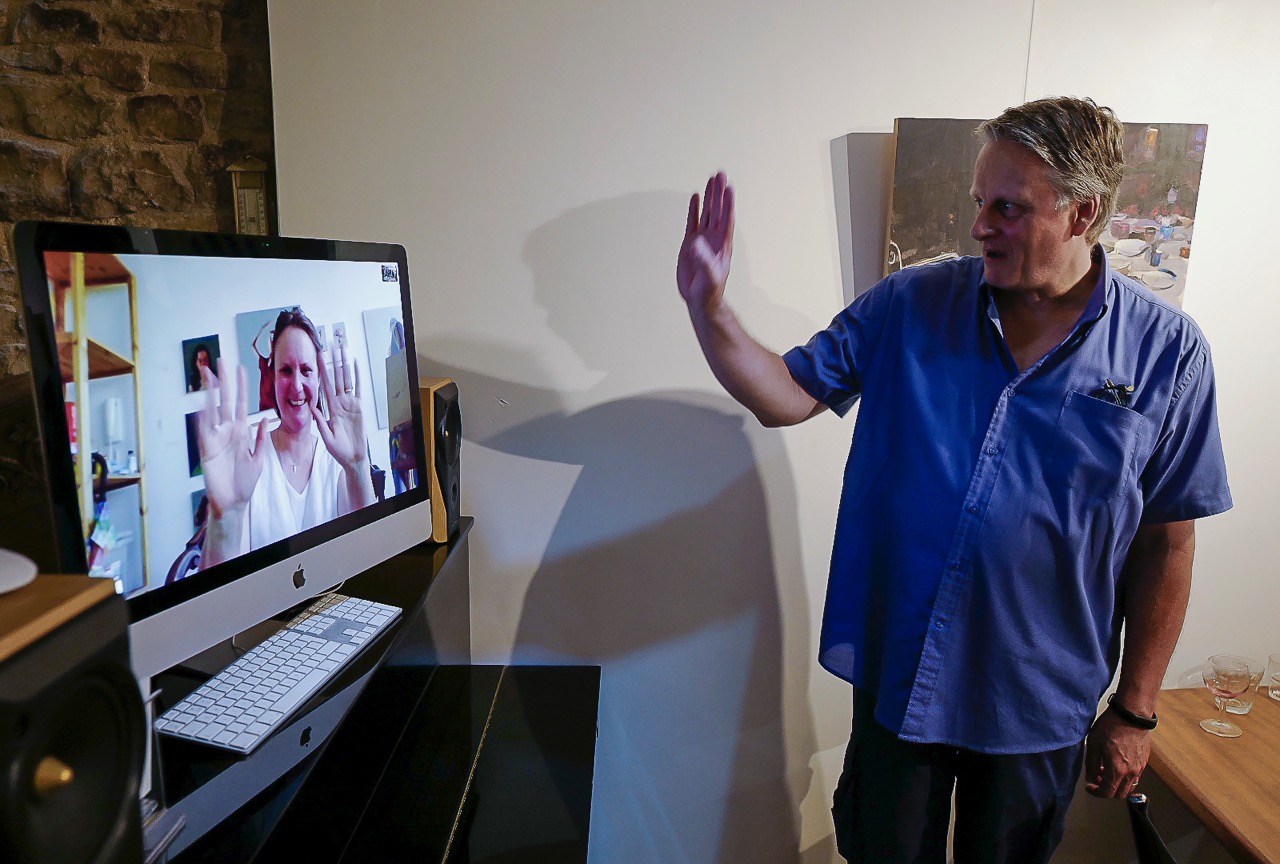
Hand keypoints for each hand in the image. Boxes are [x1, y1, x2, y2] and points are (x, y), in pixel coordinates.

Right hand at [197, 358, 267, 518]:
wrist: (234, 502)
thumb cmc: (245, 482)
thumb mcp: (259, 458)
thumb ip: (262, 439)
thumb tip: (267, 420)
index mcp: (241, 432)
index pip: (241, 404)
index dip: (241, 386)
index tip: (241, 369)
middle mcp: (227, 431)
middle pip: (225, 401)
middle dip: (223, 381)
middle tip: (221, 361)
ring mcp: (216, 438)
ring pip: (212, 409)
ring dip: (210, 392)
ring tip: (208, 373)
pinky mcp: (207, 448)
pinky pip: (204, 429)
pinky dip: (203, 415)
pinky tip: (203, 401)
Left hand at [313, 338, 368, 471]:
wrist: (353, 458)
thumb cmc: (338, 451)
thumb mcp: (326, 437)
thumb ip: (320, 422)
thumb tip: (311, 408)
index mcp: (330, 408)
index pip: (324, 385)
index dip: (321, 371)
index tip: (316, 357)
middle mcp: (339, 403)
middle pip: (336, 377)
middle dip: (333, 361)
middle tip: (331, 345)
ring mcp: (350, 404)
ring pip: (347, 379)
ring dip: (345, 364)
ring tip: (343, 349)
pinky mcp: (360, 407)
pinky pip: (359, 388)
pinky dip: (358, 375)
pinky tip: (356, 364)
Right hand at [677, 172, 734, 316]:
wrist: (699, 299)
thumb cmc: (709, 291)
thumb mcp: (709, 277)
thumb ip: (704, 260)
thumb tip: (696, 243)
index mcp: (723, 245)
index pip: (726, 219)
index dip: (728, 204)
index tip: (729, 187)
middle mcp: (714, 239)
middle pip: (717, 210)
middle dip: (718, 193)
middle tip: (720, 174)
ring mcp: (702, 240)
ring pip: (707, 213)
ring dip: (709, 197)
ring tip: (711, 180)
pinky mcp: (690, 244)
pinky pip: (693, 222)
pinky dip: (694, 209)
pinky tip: (695, 197)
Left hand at [1083, 708, 1150, 797]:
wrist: (1132, 714)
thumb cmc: (1111, 726)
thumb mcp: (1093, 744)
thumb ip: (1092, 765)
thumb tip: (1091, 778)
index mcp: (1117, 770)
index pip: (1107, 792)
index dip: (1096, 792)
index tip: (1089, 786)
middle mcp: (1131, 773)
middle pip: (1120, 794)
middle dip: (1106, 790)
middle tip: (1097, 778)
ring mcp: (1140, 767)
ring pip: (1129, 786)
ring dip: (1117, 784)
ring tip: (1106, 770)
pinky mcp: (1144, 761)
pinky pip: (1135, 777)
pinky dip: (1125, 777)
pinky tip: (1116, 764)